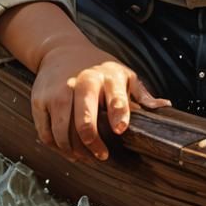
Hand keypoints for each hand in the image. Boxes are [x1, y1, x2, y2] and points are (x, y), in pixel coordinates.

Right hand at [31, 39, 170, 162]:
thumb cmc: (98, 66)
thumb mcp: (122, 73)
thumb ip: (141, 93)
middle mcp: (81, 83)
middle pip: (84, 121)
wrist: (61, 49)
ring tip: (85, 156)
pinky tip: (68, 149)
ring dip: (74, 151)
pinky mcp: (40, 101)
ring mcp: (58, 93)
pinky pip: (47, 133)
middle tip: (102, 155)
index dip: (119, 115)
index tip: (120, 130)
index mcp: (107, 76)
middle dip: (93, 143)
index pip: (116, 98)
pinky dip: (57, 147)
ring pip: (63, 132)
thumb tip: (164, 106)